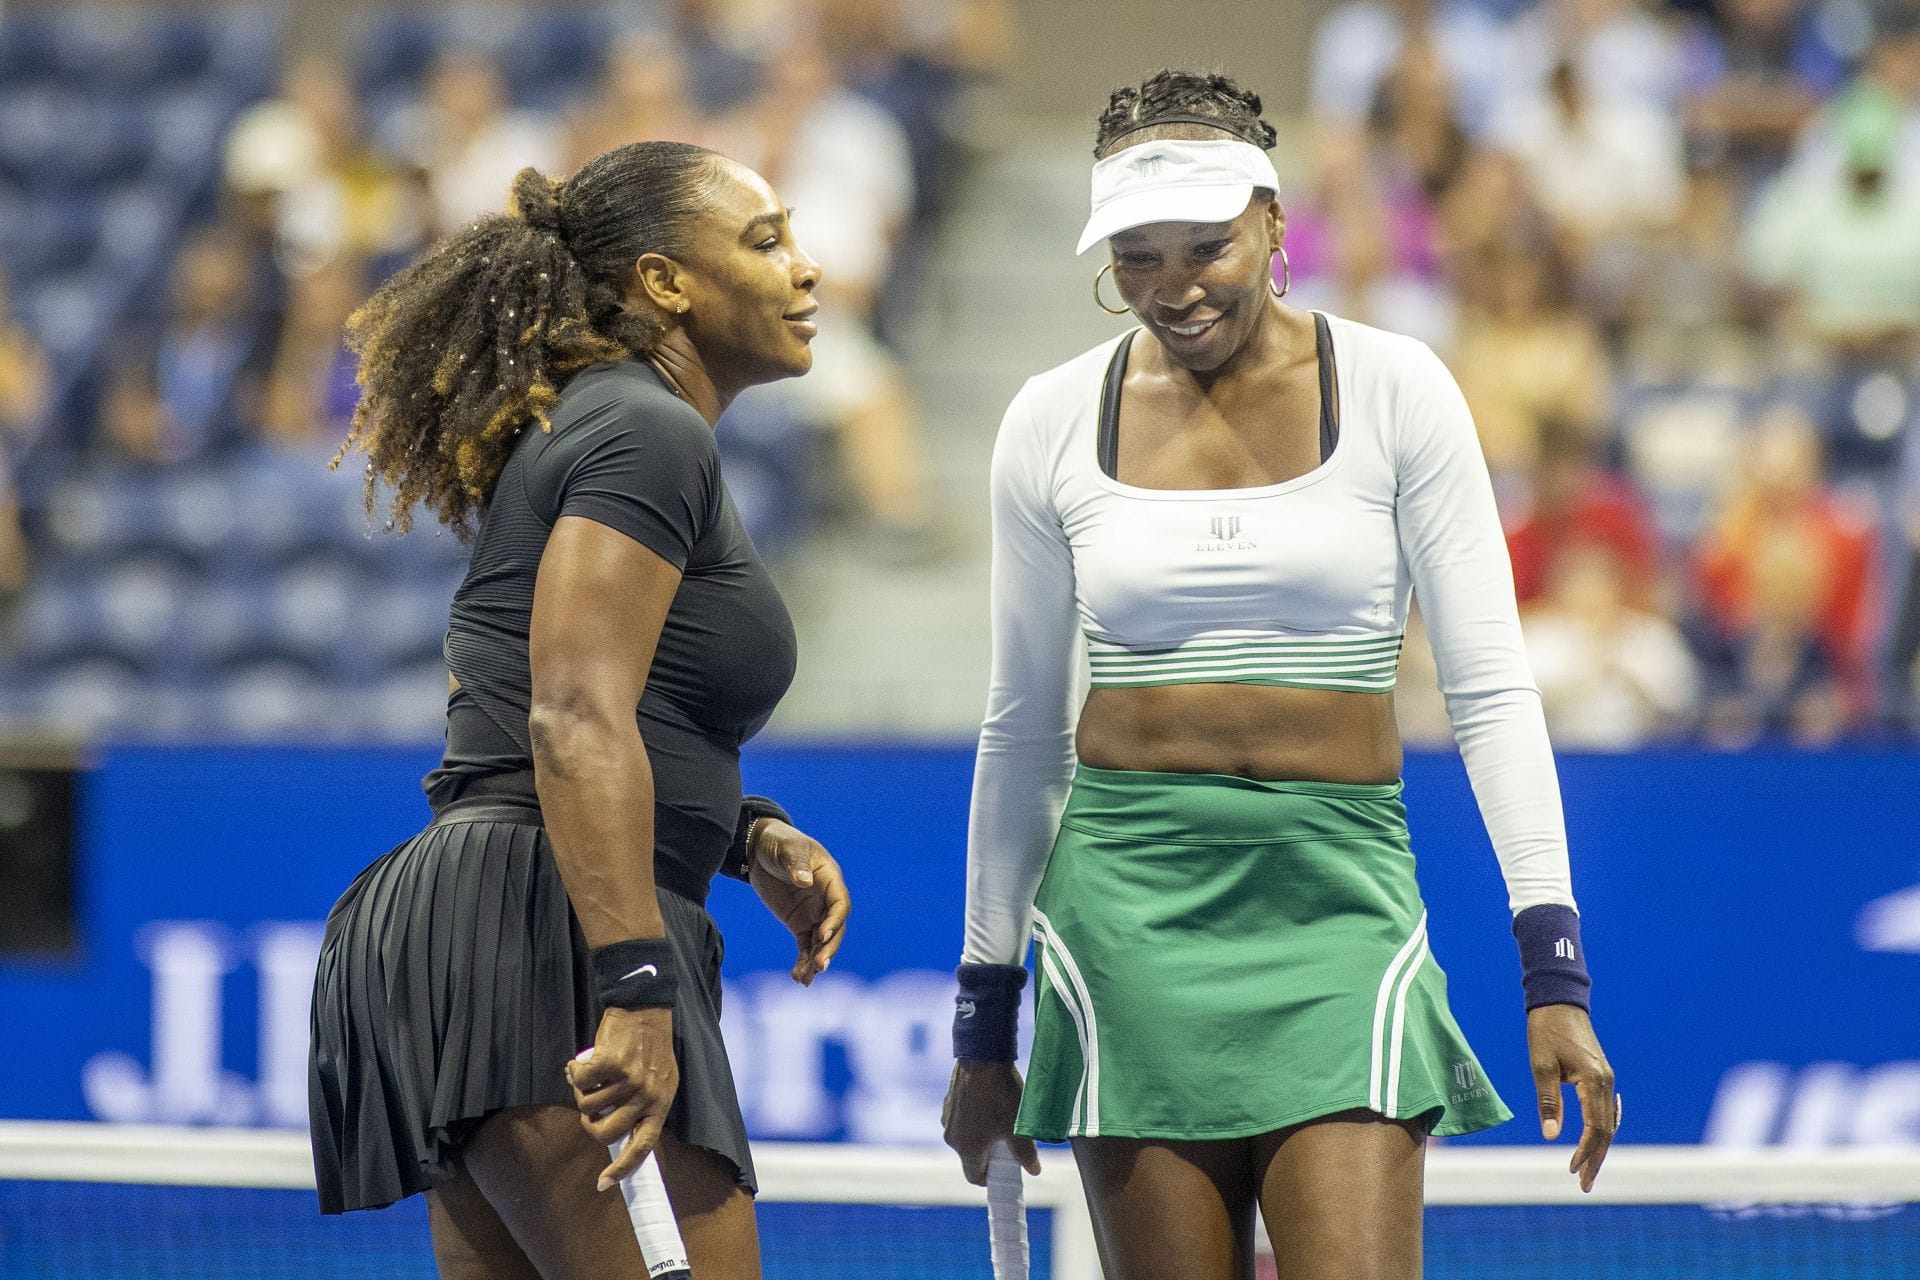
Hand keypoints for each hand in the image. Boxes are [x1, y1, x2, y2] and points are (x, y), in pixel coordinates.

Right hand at [566, 1006, 677, 1190]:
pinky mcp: (613, 1064)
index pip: (642, 1147)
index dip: (621, 1169)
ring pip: (587, 1105)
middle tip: (589, 1103)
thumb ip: (641, 1103)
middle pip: (605, 1132)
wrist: (646, 1008)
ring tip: (592, 1073)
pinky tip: (582, 1062)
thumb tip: (611, 1126)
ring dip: (581, 1090)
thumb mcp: (658, 1079)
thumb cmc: (648, 1044)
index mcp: (660, 1105)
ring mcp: (631, 1081)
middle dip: (589, 1122)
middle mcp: (648, 1097)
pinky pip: (580, 1080)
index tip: (602, 1185)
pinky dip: (575, 1071)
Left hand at [746, 819, 849, 984]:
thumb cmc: (779, 843)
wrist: (760, 848)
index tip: (822, 935)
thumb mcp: (786, 849)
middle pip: (835, 928)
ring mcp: (814, 913)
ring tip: (805, 979)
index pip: (840, 904)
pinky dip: (803, 961)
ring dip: (815, 961)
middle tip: (819, 966)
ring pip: (821, 942)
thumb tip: (805, 882)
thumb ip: (795, 865)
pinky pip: (805, 946)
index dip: (834, 921)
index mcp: (829, 879)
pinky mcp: (799, 923)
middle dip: (828, 948)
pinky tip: (798, 978)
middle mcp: (825, 899)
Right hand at [942, 1060, 1041, 1186]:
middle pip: (970, 1157)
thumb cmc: (1001, 1094)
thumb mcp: (1017, 1126)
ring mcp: (948, 1118)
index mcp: (967, 1148)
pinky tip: (990, 1104)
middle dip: (988, 1155)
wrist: (982, 1057)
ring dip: (980, 1136)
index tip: (1004, 1172)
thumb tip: (1034, 1170)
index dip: (990, 1178)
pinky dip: (974, 1119)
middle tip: (1008, 1145)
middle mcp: (952, 1137)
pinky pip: (961, 1120)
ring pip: (965, 1137)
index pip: (975, 1177)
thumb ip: (1025, 1153)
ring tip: (1001, 1121)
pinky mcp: (948, 1102)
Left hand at [1527, 1003, 1618, 1192]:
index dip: (1586, 1152)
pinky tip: (1596, 1138)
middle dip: (1595, 1159)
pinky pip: (1606, 1109)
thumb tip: (1551, 1136)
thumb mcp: (1541, 1066)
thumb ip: (1549, 1101)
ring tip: (1586, 1168)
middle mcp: (1606, 1082)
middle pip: (1606, 1130)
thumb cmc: (1545, 1031)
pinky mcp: (1601, 1074)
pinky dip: (1602, 1128)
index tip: (1572, 1170)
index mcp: (1593, 1081)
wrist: (1558, 1001)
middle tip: (1583, 1184)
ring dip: (1598, 1146)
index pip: (1595, 1128)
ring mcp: (1606, 1078)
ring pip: (1607, 1121)